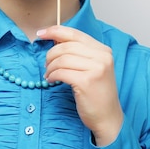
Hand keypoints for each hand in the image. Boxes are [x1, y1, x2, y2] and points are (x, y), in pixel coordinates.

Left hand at [37, 26, 123, 146]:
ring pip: (61, 59)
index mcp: (103, 50)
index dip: (54, 31)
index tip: (41, 34)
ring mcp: (96, 69)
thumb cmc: (96, 92)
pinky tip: (51, 81)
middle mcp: (102, 57)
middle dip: (50, 54)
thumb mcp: (91, 67)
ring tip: (49, 74)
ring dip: (50, 67)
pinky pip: (61, 72)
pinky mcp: (87, 81)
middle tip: (46, 65)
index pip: (74, 33)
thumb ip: (77, 52)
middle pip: (65, 46)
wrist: (108, 117)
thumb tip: (54, 39)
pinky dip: (52, 75)